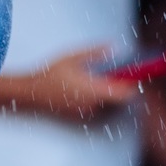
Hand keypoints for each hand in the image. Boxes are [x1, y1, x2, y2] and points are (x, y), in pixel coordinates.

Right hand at [0, 46, 140, 121]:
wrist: (29, 94)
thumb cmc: (49, 74)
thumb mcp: (71, 57)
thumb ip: (94, 52)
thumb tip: (113, 47)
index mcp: (94, 90)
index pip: (125, 93)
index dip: (134, 85)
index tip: (136, 76)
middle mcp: (93, 105)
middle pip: (120, 102)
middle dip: (123, 90)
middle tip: (121, 77)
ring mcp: (86, 113)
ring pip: (110, 108)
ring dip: (112, 97)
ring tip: (103, 83)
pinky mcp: (80, 118)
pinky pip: (98, 112)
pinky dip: (100, 103)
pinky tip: (89, 92)